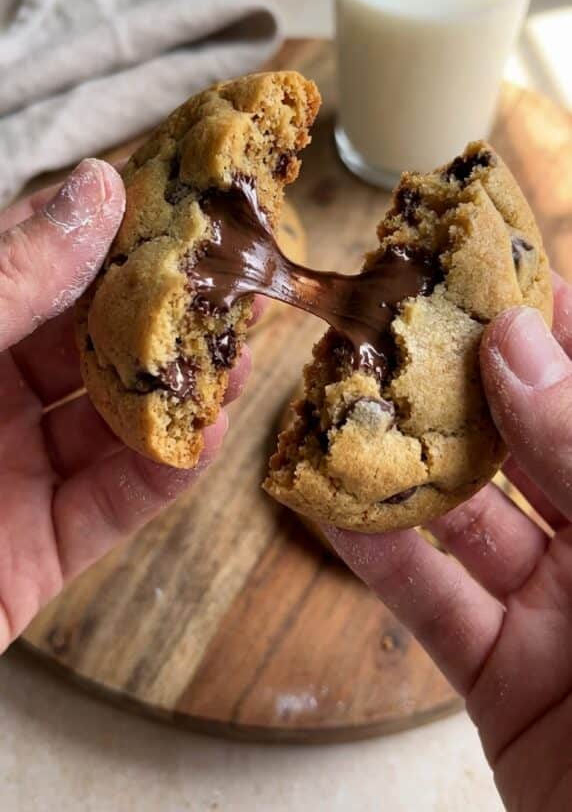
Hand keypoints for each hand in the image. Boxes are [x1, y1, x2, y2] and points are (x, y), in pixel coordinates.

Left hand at [0, 160, 247, 653]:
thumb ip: (8, 279)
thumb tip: (96, 190)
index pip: (28, 265)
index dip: (99, 230)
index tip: (172, 198)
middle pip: (81, 342)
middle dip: (155, 311)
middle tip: (228, 277)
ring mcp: (4, 477)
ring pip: (108, 420)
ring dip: (176, 390)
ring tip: (238, 352)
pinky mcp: (34, 554)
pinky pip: (113, 504)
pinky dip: (165, 472)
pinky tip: (206, 435)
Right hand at [327, 274, 571, 811]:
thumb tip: (515, 341)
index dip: (558, 323)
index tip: (497, 261)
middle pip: (530, 441)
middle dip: (461, 379)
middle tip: (398, 314)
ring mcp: (561, 614)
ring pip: (469, 518)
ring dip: (403, 462)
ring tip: (341, 396)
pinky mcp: (505, 680)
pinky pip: (431, 605)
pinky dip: (376, 556)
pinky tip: (325, 503)